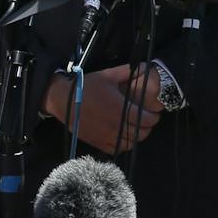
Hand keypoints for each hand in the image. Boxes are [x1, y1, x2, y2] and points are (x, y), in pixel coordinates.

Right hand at [44, 64, 160, 153]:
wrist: (64, 100)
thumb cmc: (87, 87)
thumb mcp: (108, 75)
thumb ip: (127, 72)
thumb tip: (143, 67)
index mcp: (122, 109)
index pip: (148, 120)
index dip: (154, 118)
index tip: (154, 114)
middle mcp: (117, 125)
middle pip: (142, 133)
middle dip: (147, 127)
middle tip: (145, 120)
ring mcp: (108, 136)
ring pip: (131, 143)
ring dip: (136, 137)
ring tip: (134, 128)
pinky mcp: (99, 143)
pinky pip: (118, 149)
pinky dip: (123, 144)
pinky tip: (122, 136)